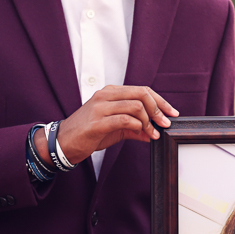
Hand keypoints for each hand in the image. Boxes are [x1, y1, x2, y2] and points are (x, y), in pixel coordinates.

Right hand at [37, 85, 178, 166]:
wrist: (62, 143)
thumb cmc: (88, 133)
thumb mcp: (115, 129)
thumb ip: (135, 128)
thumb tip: (153, 133)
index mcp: (111, 93)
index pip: (142, 90)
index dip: (160, 101)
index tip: (172, 113)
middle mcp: (105, 96)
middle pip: (142, 93)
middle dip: (158, 109)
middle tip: (165, 123)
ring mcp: (100, 108)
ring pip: (135, 106)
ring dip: (149, 121)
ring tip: (152, 133)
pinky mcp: (97, 122)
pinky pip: (124, 119)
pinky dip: (138, 127)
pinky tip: (143, 135)